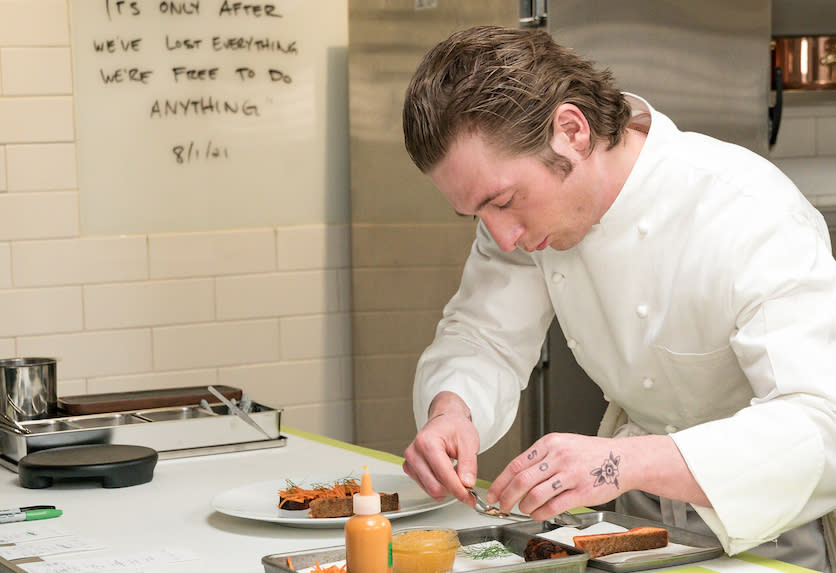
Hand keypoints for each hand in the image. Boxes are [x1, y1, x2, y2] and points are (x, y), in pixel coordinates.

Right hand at [402, 391, 479, 504]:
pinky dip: (439, 486)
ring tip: (457, 476)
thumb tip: (467, 484)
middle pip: (434, 487)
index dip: (459, 490)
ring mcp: (410, 461)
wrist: (445, 420)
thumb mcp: (469, 442)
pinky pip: (425, 487)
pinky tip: (446, 475)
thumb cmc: (455, 427)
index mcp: (427, 442)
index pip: (444, 476)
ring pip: (430, 490)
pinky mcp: (409, 468)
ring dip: (447, 489)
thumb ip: (469, 464)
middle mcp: (414, 452)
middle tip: (467, 488)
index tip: (470, 498)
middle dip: (453, 491)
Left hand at [487, 433, 627, 520]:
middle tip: (502, 505)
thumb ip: (541, 457)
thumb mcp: (563, 444)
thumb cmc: (591, 453)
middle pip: (521, 480)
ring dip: (524, 506)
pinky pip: (553, 506)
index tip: (493, 493)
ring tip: (523, 509)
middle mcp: (558, 456)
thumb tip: (515, 476)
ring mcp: (570, 474)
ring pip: (535, 495)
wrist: (622, 459)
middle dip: (507, 497)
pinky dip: (540, 513)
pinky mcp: (581, 492)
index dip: (500, 482)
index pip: (516, 464)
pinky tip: (538, 514)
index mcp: (549, 443)